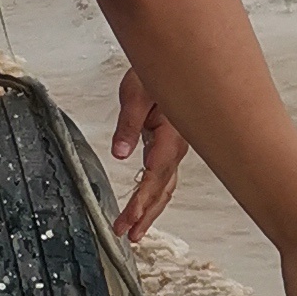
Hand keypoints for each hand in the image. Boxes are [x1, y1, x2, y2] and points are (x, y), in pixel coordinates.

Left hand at [109, 70, 189, 242]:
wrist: (175, 60)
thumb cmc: (156, 71)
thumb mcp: (137, 93)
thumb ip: (129, 124)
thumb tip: (119, 152)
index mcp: (171, 136)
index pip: (155, 176)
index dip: (142, 200)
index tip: (129, 218)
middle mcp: (176, 147)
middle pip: (162, 189)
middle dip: (145, 215)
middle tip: (128, 235)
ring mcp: (174, 148)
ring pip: (165, 187)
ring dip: (150, 211)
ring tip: (134, 231)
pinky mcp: (168, 146)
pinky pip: (163, 177)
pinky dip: (154, 196)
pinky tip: (144, 206)